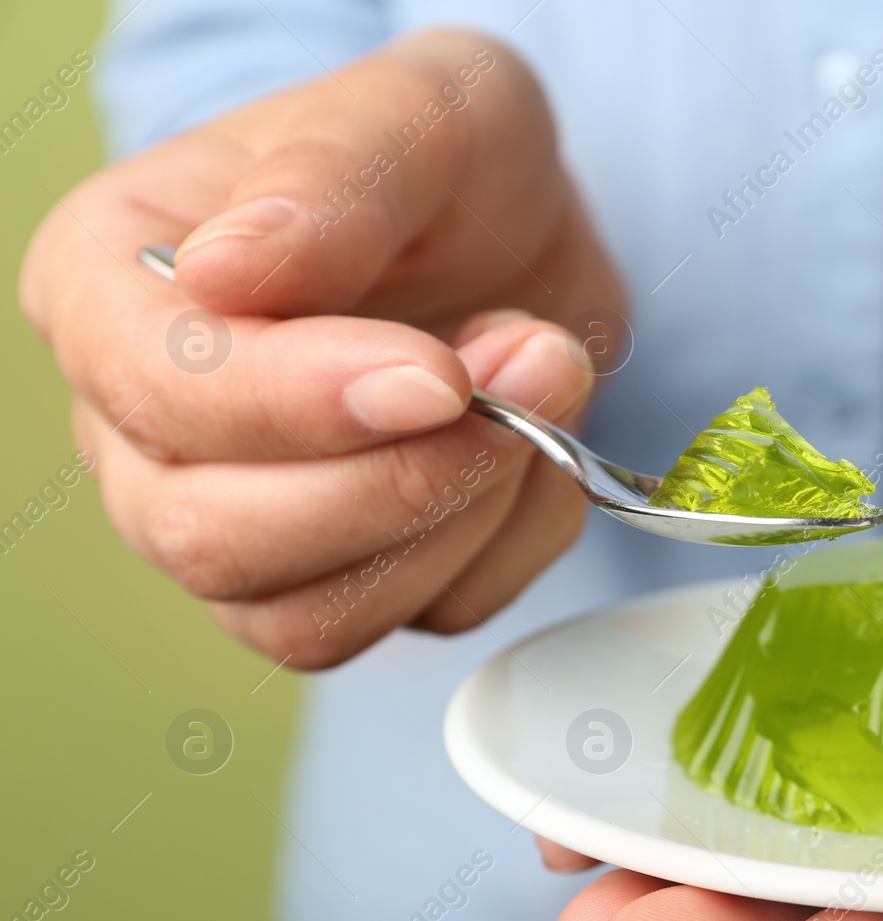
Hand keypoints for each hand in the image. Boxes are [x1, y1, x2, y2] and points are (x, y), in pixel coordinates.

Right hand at [19, 29, 624, 666]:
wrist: (518, 226)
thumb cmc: (443, 158)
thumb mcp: (419, 109)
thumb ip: (331, 180)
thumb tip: (225, 273)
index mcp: (111, 287)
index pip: (157, 388)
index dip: (300, 400)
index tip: (440, 371)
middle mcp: (147, 430)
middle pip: (218, 538)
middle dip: (403, 477)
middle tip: (531, 364)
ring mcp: (239, 522)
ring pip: (313, 618)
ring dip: (462, 519)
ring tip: (541, 388)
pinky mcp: (345, 580)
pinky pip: (424, 616)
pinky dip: (510, 541)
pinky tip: (534, 448)